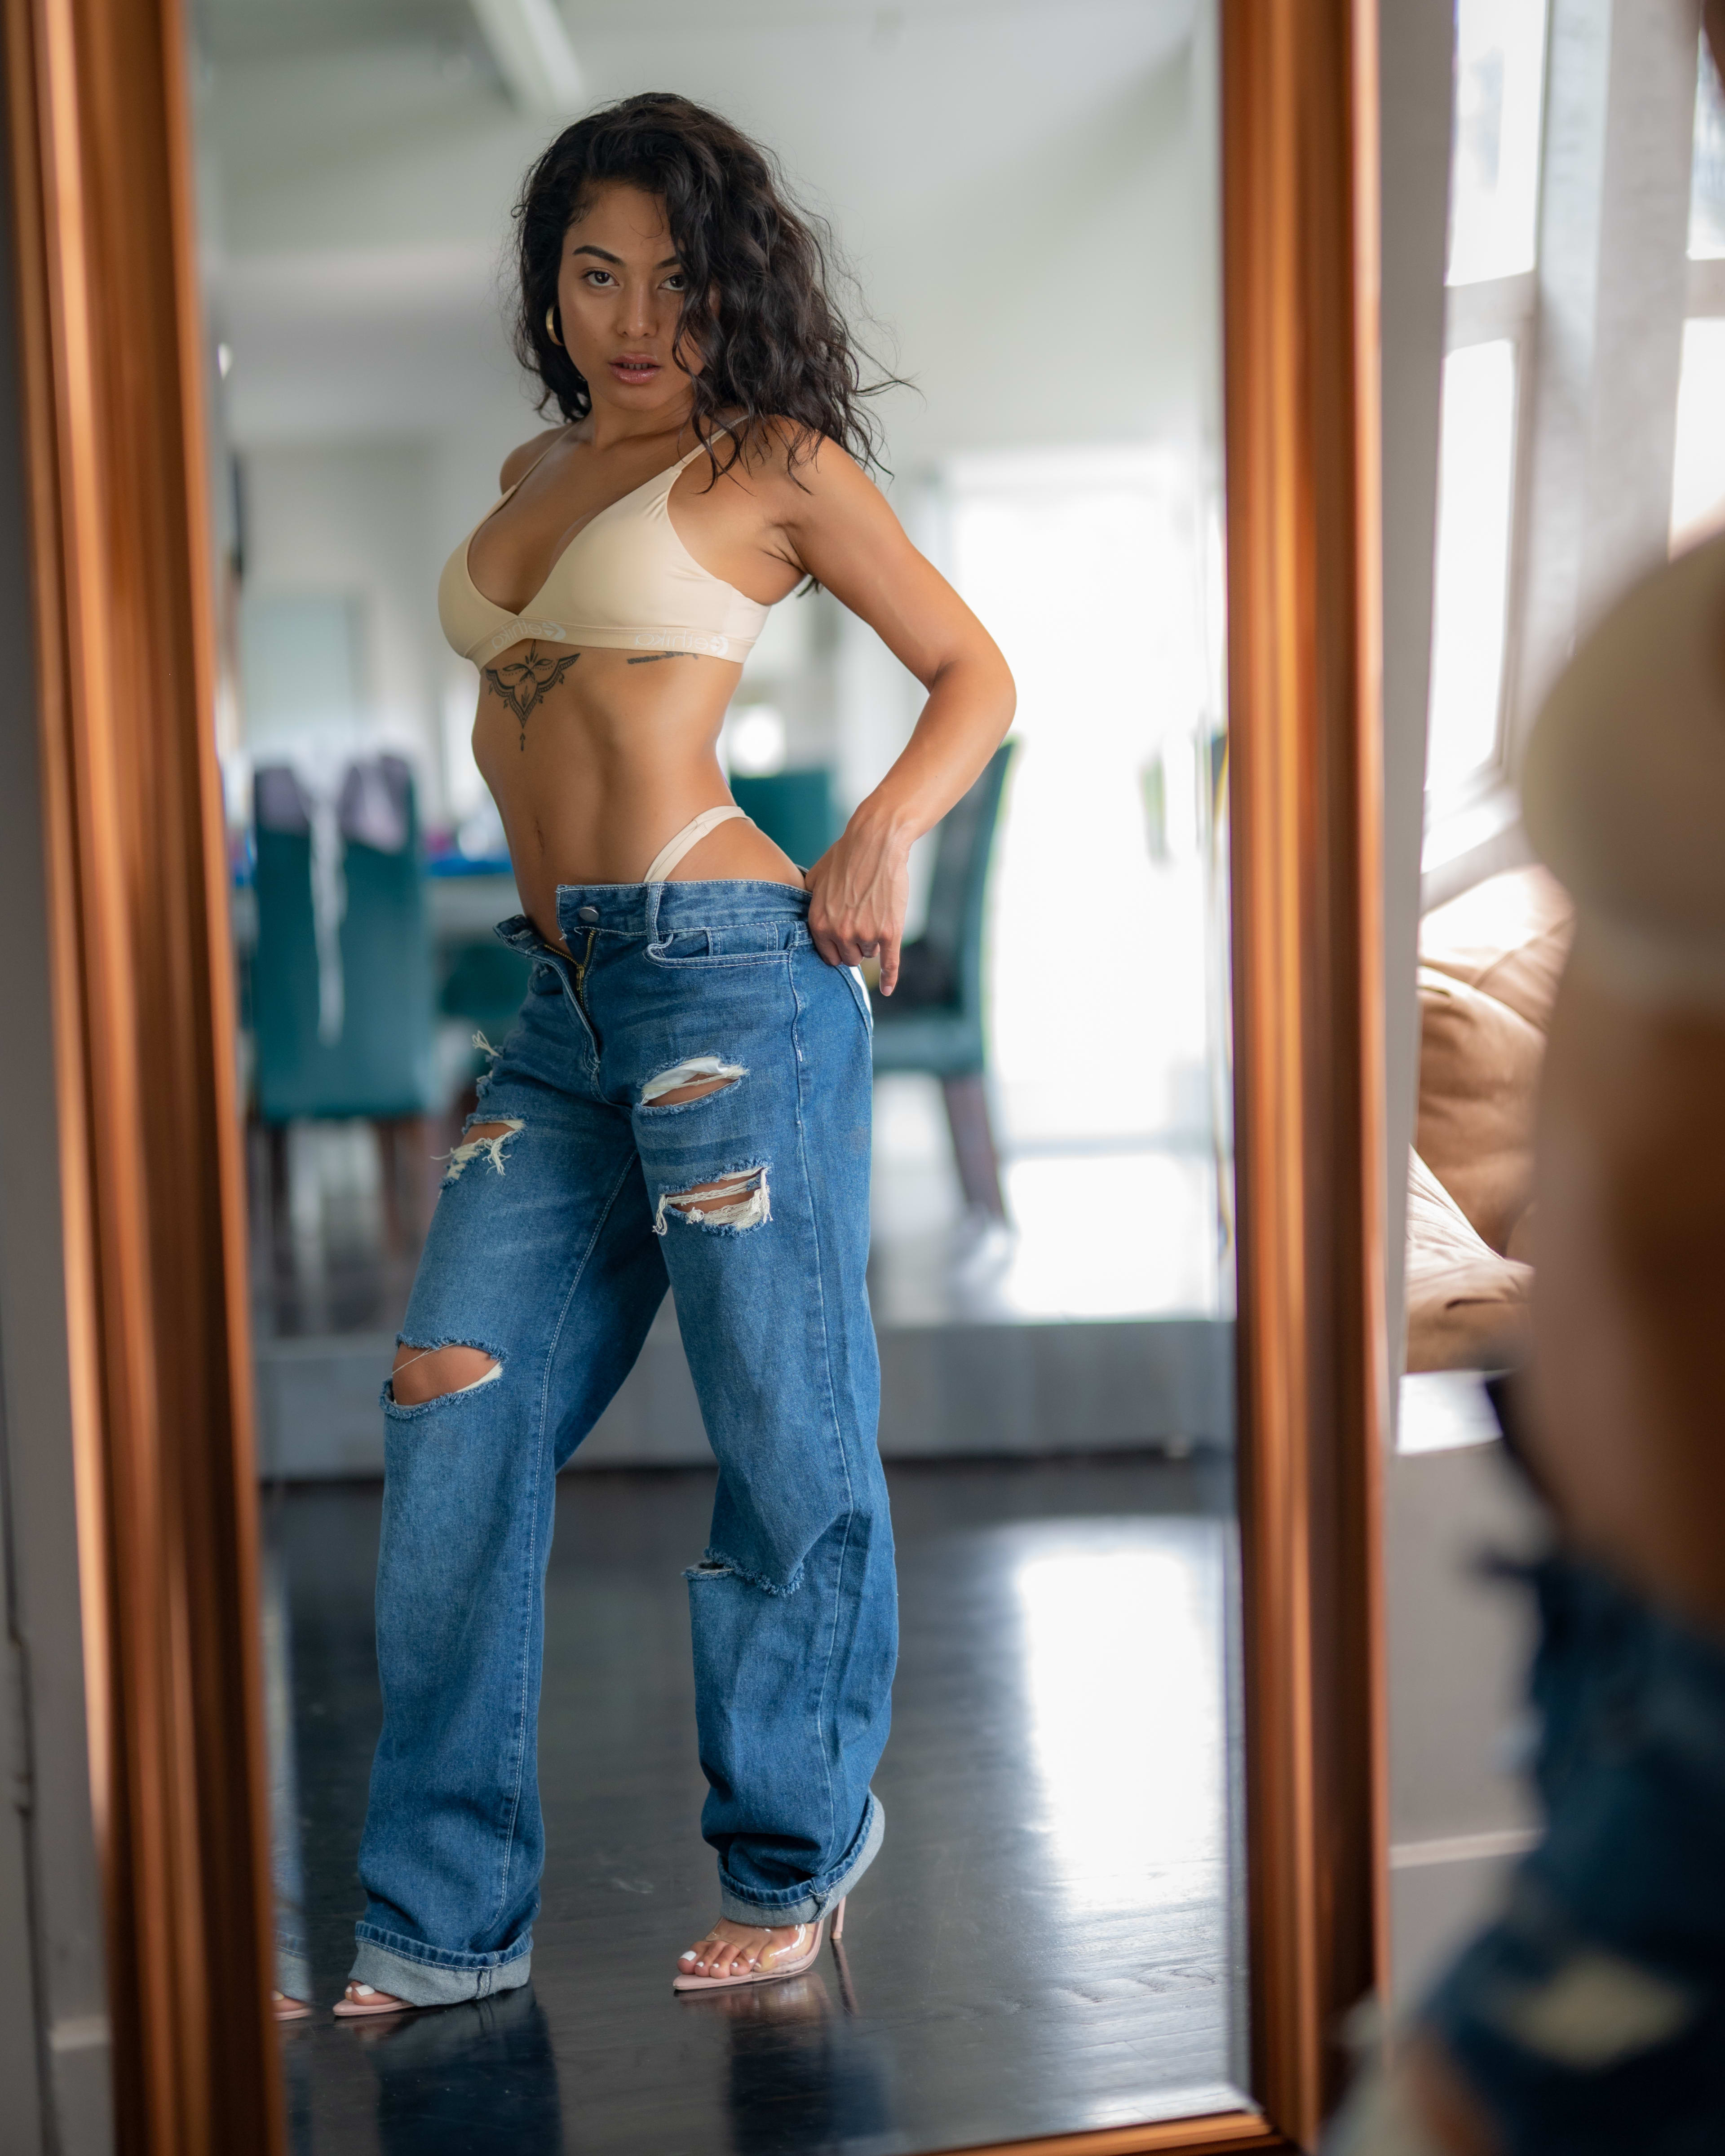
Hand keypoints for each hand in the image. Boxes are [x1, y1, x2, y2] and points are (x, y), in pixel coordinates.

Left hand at [804, 815, 910, 992]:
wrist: (876, 842)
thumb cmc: (845, 857)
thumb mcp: (815, 879)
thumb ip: (807, 903)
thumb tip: (797, 915)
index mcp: (819, 923)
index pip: (829, 957)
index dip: (838, 949)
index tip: (844, 943)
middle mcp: (840, 933)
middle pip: (850, 959)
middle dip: (855, 946)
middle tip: (862, 924)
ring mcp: (866, 934)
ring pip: (869, 954)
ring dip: (873, 941)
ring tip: (874, 913)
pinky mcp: (890, 932)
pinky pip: (890, 964)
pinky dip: (890, 978)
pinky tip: (888, 990)